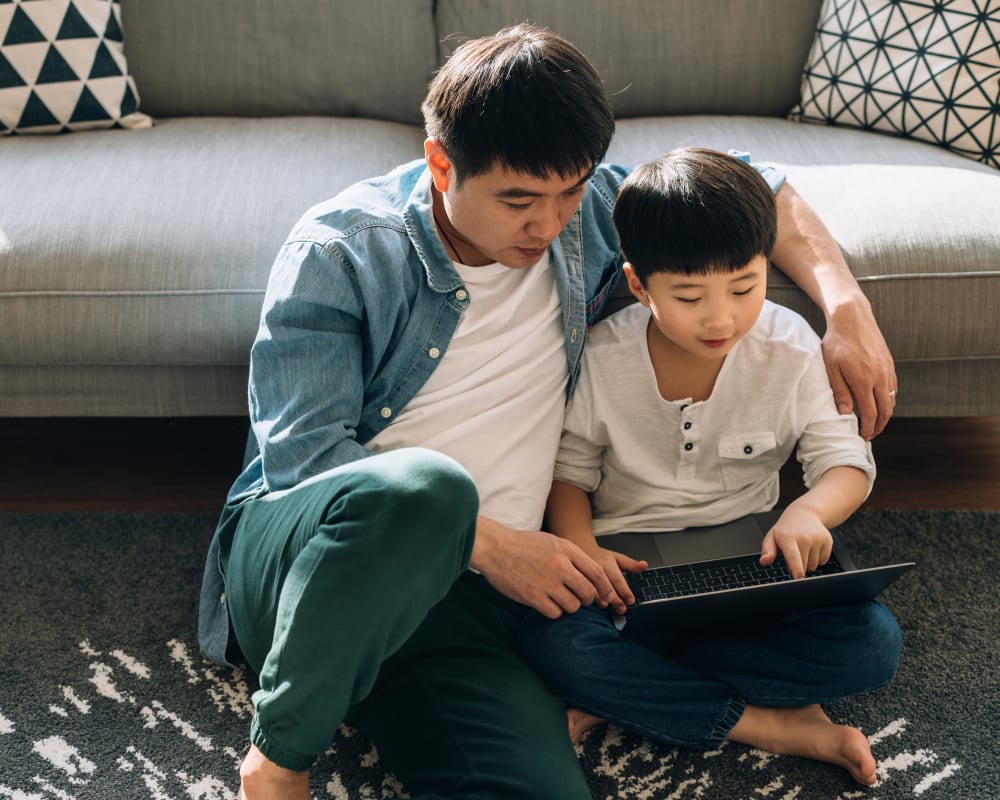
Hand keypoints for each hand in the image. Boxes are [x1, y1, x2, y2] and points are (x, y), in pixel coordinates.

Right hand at [471, 520, 619, 618]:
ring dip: (568, 605)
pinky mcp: (533, 596)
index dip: (605, 588)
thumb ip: (572, 556)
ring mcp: (547, 582)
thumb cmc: (523, 545)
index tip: (606, 596)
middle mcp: (560, 566)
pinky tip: (545, 602)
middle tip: (579, 598)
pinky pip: (555, 613)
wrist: (496, 548)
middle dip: (587, 599)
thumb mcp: (553, 541)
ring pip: (572, 606)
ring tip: (558, 598)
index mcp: (567, 550)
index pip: (597, 573)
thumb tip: (592, 577)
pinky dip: (553, 611)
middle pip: (588, 593)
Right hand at [585, 546, 647, 614]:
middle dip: (615, 599)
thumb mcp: (616, 557)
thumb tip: (644, 566)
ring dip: (601, 599)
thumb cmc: (600, 556)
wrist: (580, 548)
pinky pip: (583, 590)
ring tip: (608, 606)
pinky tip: (596, 603)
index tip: (630, 601)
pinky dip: (590, 598)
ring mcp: (584, 572)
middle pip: (606, 585)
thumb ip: (631, 564)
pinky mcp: (576, 578)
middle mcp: (596, 566)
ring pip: (593, 589)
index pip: (617, 578)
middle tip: (622, 609)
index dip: (624, 591)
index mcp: (607, 561)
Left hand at [759, 508, 832, 578]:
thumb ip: (767, 551)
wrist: (805, 514)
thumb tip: (764, 561)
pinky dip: (817, 558)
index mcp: (788, 537)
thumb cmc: (786, 529)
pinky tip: (812, 547)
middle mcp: (805, 537)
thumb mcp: (772, 537)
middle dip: (797, 567)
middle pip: (804, 566)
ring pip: (814, 566)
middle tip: (792, 554)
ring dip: (808, 563)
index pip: (793, 556)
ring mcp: (818, 538)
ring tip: (802, 549)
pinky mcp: (828, 540)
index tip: (799, 578)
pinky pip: (823, 561)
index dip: (797, 569)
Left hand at [821, 299, 896, 439]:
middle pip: (885, 411)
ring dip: (885, 414)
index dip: (868, 429)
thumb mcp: (831, 368)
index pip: (870, 414)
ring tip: (874, 422)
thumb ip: (839, 392)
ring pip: (891, 400)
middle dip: (879, 426)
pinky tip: (879, 403)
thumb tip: (845, 413)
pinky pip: (893, 388)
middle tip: (870, 435)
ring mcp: (887, 370)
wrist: (852, 318)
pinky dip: (888, 400)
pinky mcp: (890, 364)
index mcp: (864, 381)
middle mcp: (880, 377)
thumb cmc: (836, 343)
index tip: (862, 437)